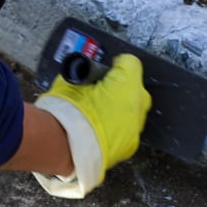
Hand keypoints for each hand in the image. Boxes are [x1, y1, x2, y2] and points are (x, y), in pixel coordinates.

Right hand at [30, 53, 150, 197]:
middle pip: (136, 88)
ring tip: (101, 112)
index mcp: (125, 82)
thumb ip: (86, 72)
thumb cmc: (67, 106)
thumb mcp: (71, 77)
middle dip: (122, 88)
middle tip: (100, 91)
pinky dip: (118, 127)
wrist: (67, 143)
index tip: (101, 72)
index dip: (113, 66)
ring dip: (121, 108)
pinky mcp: (132, 144)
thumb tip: (90, 75)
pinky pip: (129, 129)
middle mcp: (138, 102)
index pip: (129, 63)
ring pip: (135, 110)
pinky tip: (102, 128)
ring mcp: (137, 125)